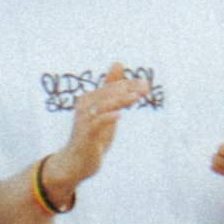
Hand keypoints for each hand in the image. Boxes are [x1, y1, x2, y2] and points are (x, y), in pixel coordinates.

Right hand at [42, 63, 151, 199]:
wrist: (76, 162)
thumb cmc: (93, 134)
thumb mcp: (105, 109)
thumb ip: (111, 88)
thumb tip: (118, 62)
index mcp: (91, 98)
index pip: (113, 87)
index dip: (130, 84)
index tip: (147, 86)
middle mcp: (86, 106)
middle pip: (109, 93)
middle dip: (128, 89)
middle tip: (146, 88)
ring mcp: (85, 120)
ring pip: (103, 106)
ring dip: (120, 100)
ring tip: (136, 98)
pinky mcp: (86, 135)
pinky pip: (96, 124)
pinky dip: (107, 118)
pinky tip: (118, 116)